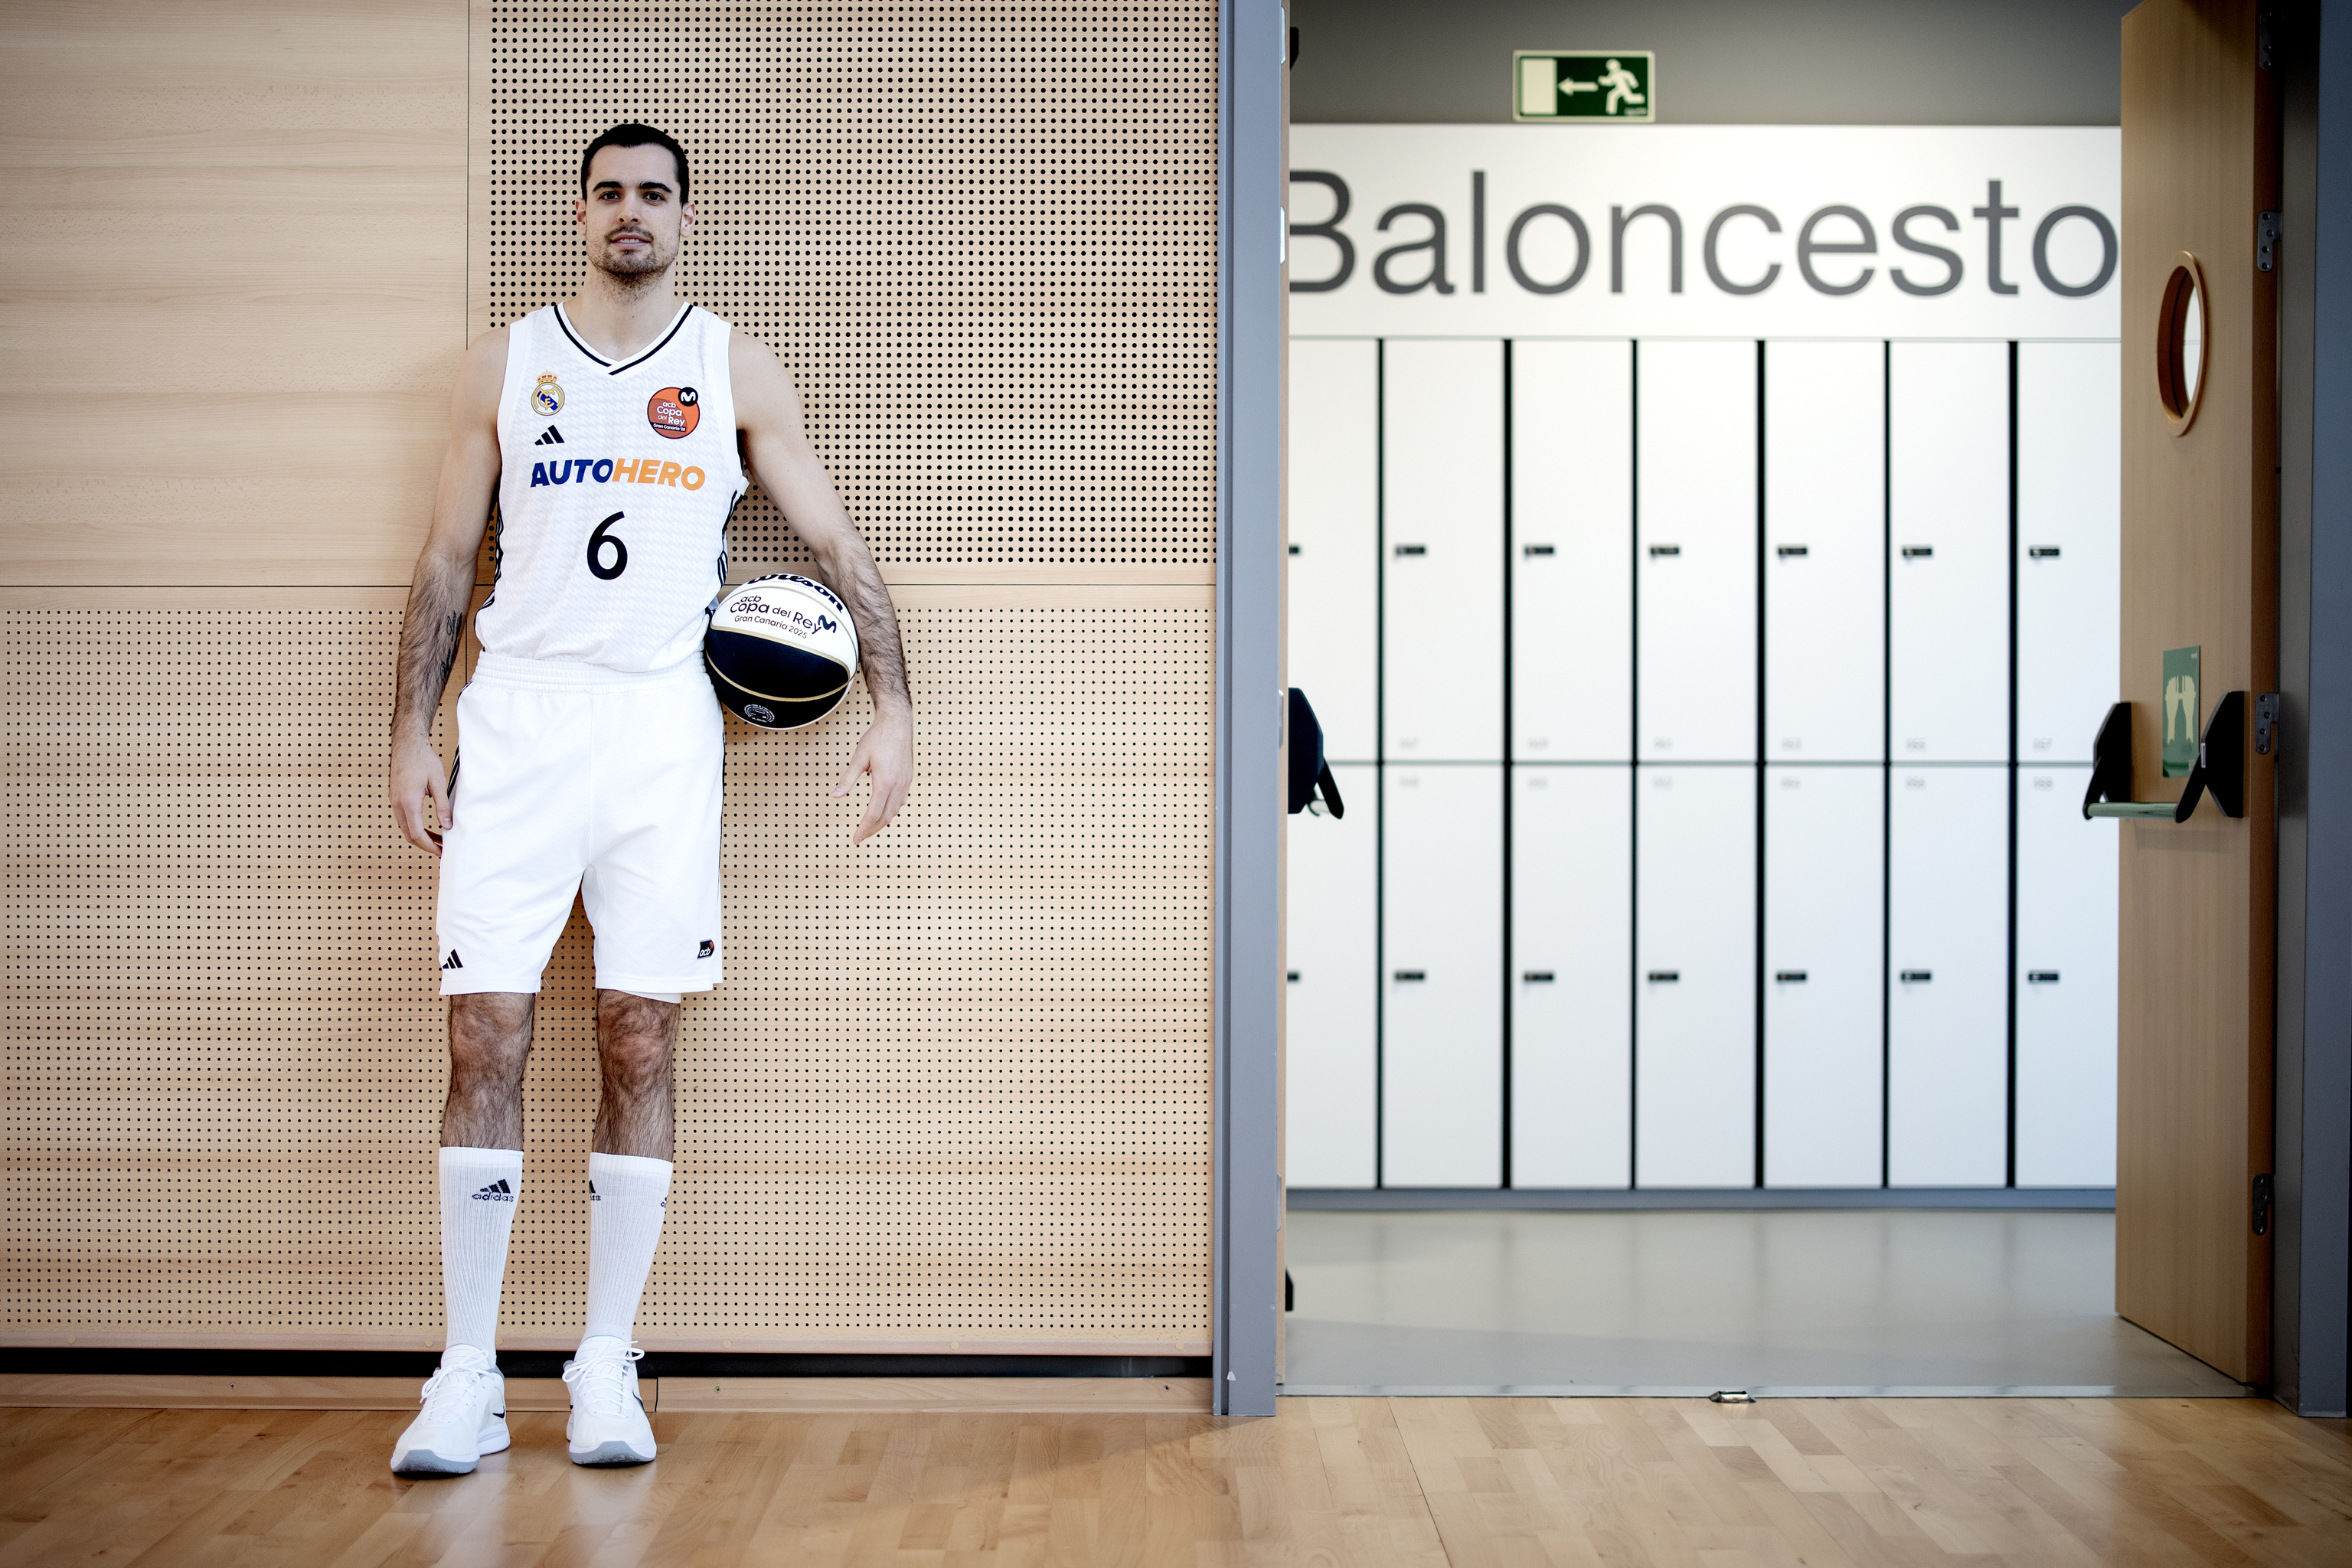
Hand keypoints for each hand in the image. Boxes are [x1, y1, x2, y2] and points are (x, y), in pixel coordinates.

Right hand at [390, 733, 452, 855]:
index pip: (417, 833)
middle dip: (425, 845)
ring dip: (420, 836)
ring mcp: (394, 800)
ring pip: (405, 827)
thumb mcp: (438, 782)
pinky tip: (428, 826)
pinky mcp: (395, 797)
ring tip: (438, 839)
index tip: (441, 852)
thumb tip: (447, 826)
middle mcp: (397, 803)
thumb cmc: (423, 759)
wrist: (407, 744)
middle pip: (409, 834)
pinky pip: (403, 818)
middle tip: (441, 849)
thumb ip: (443, 805)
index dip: (429, 846)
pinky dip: (414, 826)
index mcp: (408, 802)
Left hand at [834, 707, 912, 843]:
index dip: (864, 828)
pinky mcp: (908, 778)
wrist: (898, 723)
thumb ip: (848, 779)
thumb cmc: (878, 737)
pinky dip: (891, 811)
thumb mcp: (858, 758)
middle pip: (885, 817)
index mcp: (884, 782)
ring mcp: (905, 782)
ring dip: (882, 822)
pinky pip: (900, 802)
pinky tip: (884, 812)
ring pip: (895, 811)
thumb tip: (835, 795)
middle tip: (860, 837)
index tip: (856, 838)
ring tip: (869, 827)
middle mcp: (897, 785)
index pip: (873, 814)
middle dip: (872, 830)